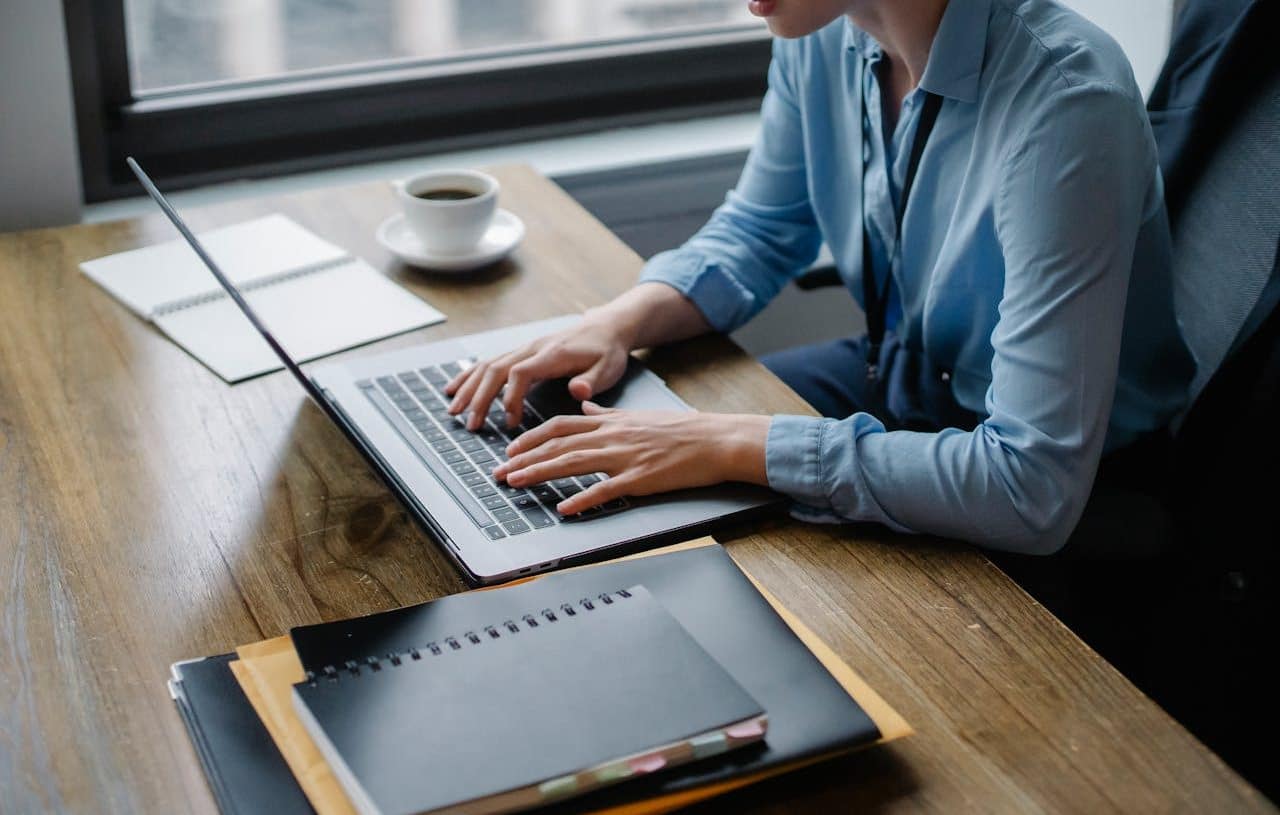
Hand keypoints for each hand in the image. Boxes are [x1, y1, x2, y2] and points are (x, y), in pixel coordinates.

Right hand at [443, 315, 630, 429]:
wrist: (606, 327)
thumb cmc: (607, 351)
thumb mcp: (608, 368)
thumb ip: (592, 381)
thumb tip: (577, 392)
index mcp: (551, 354)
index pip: (520, 372)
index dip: (510, 397)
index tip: (510, 421)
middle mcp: (533, 349)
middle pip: (496, 369)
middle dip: (480, 398)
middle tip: (471, 425)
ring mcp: (525, 349)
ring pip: (488, 365)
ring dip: (469, 388)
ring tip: (454, 411)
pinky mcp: (523, 353)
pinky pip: (490, 363)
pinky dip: (470, 377)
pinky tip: (455, 389)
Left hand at [492, 402, 769, 514]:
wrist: (716, 439)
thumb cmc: (682, 430)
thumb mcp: (638, 415)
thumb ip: (608, 412)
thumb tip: (586, 405)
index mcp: (611, 421)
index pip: (560, 426)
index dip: (531, 437)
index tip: (511, 448)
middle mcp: (612, 435)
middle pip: (558, 445)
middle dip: (524, 458)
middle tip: (499, 472)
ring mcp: (625, 457)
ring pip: (573, 463)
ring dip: (540, 473)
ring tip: (516, 483)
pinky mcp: (640, 478)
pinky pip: (605, 490)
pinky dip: (583, 500)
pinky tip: (564, 509)